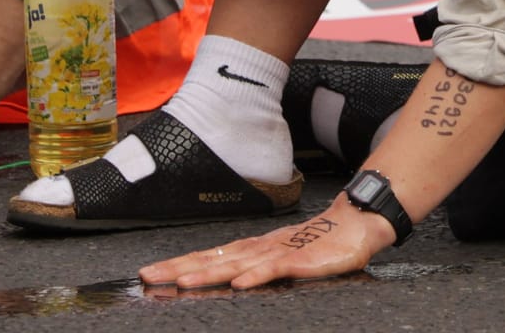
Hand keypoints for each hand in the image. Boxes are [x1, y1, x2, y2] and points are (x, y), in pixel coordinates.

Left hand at [138, 195, 393, 290]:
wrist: (356, 222)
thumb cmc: (320, 243)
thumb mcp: (281, 259)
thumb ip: (257, 268)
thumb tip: (228, 278)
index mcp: (252, 249)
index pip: (208, 257)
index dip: (178, 264)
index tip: (149, 273)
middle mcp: (259, 249)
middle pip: (213, 259)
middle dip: (179, 268)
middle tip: (148, 276)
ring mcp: (279, 252)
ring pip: (237, 263)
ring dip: (208, 272)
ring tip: (182, 281)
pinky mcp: (301, 259)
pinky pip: (275, 268)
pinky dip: (256, 275)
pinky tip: (239, 283)